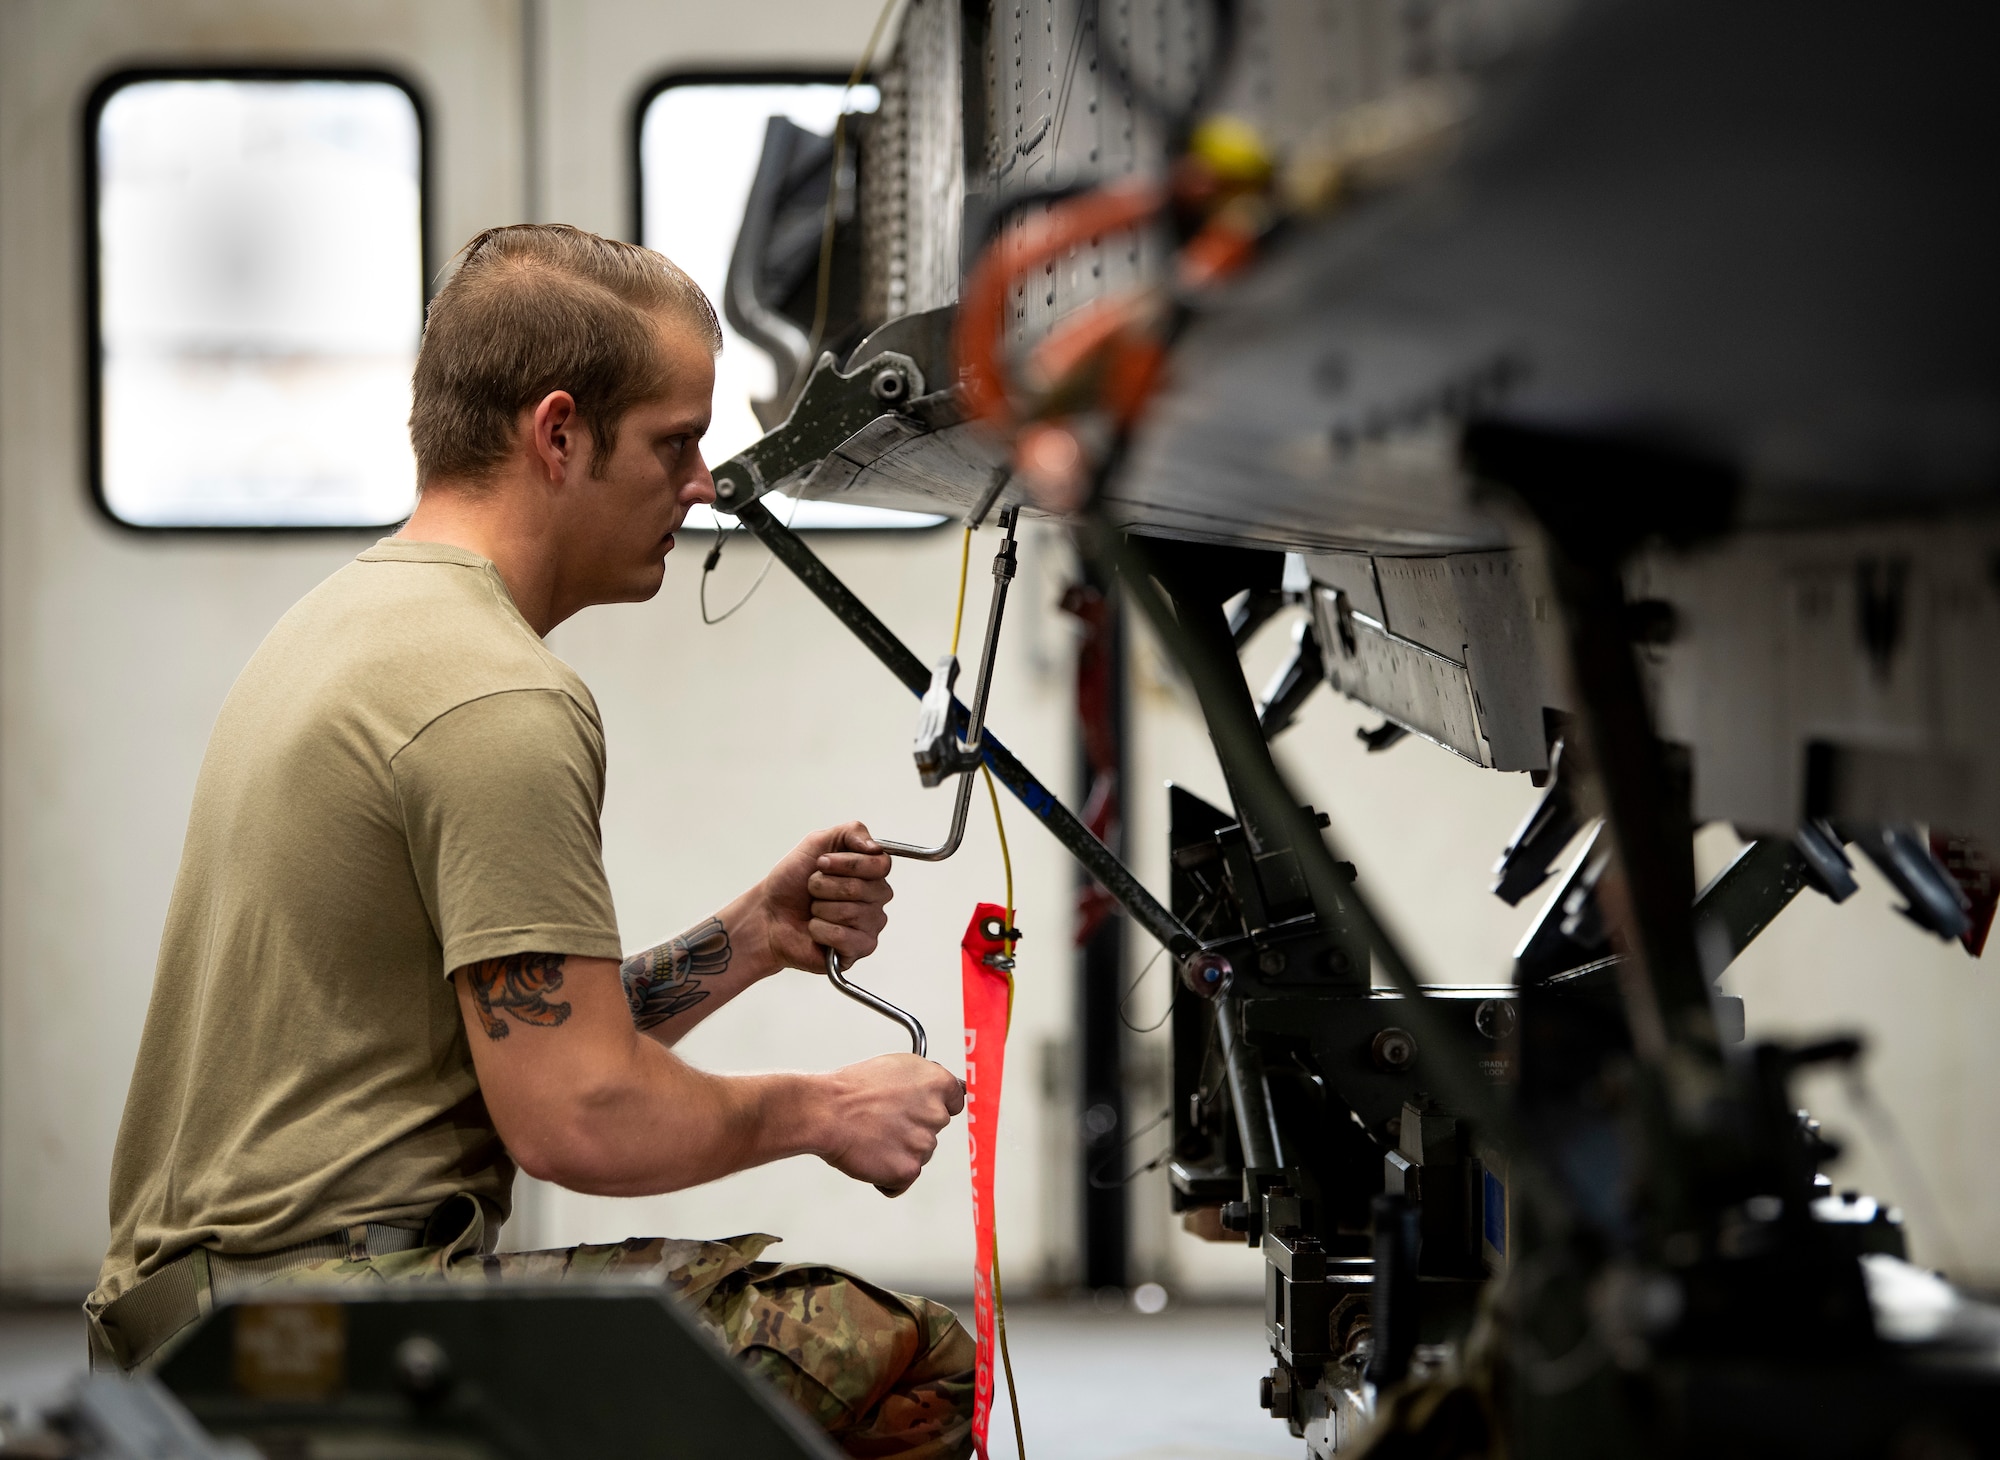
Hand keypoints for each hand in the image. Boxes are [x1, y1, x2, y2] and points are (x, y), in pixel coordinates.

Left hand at [755, 822, 893, 973]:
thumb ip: (852, 832)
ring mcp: (870, 927)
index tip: (821, 863)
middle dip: (825, 885)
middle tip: (811, 889)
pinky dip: (819, 929)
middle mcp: (876, 900)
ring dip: (820, 907)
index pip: (880, 865)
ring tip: (812, 910)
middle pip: (863, 888)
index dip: (848, 864)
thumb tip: (875, 847)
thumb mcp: (817, 843)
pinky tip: (814, 929)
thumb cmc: (792, 882)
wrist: (768, 913)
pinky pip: (843, 936)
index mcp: (871, 874)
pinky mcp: (858, 950)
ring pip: (851, 913)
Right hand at [810, 1054, 965, 1189]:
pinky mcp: (909, 1170)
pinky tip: (870, 1157)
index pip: (955, 1100)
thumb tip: (932, 1094)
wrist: (826, 1111)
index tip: (921, 1111)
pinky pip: (903, 1180)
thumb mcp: (896, 1068)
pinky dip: (887, 1176)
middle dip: (913, 1130)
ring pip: (918, 1154)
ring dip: (898, 1152)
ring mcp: (924, 1144)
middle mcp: (937, 1114)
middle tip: (883, 1124)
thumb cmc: (852, 1089)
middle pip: (933, 1129)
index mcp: (937, 1082)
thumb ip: (922, 1082)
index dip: (935, 1106)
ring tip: (870, 1137)